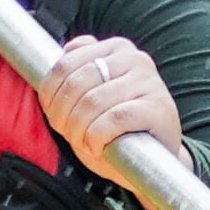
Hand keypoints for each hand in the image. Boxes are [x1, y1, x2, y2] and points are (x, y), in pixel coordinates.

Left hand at [42, 35, 181, 181]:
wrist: (152, 161)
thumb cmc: (117, 128)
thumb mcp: (93, 94)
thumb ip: (80, 69)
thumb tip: (66, 49)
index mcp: (116, 48)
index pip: (67, 63)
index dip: (50, 92)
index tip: (51, 113)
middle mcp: (135, 59)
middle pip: (77, 83)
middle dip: (62, 114)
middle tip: (67, 133)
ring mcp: (150, 82)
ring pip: (93, 101)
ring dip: (78, 129)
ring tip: (82, 142)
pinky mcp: (159, 109)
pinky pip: (113, 119)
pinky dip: (96, 137)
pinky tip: (97, 148)